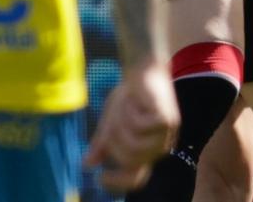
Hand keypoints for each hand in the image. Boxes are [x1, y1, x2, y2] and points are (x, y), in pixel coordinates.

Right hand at [84, 62, 178, 193]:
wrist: (143, 70)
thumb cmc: (128, 97)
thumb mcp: (110, 123)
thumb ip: (102, 144)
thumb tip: (86, 165)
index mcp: (147, 153)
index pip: (136, 178)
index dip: (118, 182)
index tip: (99, 178)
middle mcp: (159, 148)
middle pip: (128, 159)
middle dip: (113, 138)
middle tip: (112, 118)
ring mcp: (165, 135)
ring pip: (132, 143)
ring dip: (121, 122)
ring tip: (125, 106)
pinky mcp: (166, 121)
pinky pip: (138, 125)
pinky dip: (130, 110)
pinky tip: (136, 99)